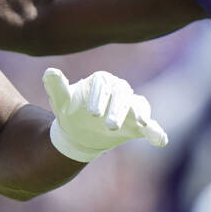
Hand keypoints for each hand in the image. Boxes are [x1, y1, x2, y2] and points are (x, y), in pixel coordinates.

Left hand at [43, 67, 168, 162]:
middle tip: (109, 126)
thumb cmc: (70, 111)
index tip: (92, 114)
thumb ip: (56, 87)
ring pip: (138, 106)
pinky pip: (151, 126)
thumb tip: (50, 71)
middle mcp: (119, 89)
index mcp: (101, 80)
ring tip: (140, 124)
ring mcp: (130, 106)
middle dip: (117, 110)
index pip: (103, 84)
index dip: (99, 98)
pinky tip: (160, 140)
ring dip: (140, 114)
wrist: (79, 132)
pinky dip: (156, 132)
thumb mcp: (60, 101)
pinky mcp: (138, 124)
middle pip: (122, 95)